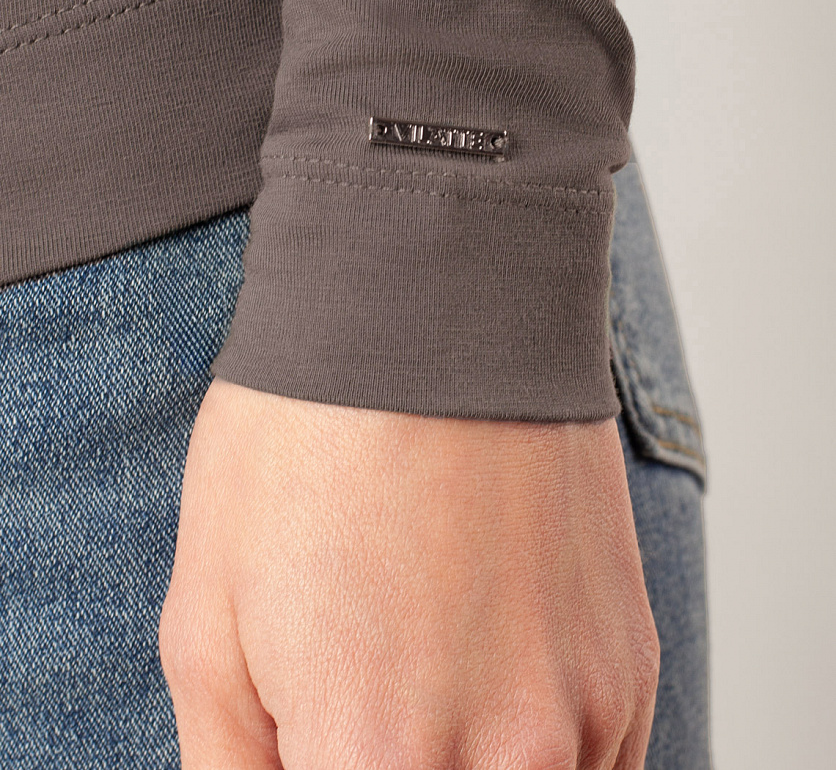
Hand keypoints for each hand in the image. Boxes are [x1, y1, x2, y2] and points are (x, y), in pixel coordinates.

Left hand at [159, 377, 659, 768]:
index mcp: (375, 756)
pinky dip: (539, 762)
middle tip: (363, 724)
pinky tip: (489, 686)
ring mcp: (588, 711)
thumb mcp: (207, 618)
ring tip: (421, 691)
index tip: (320, 749)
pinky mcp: (632, 660)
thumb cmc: (305, 443)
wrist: (433, 309)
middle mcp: (505, 758)